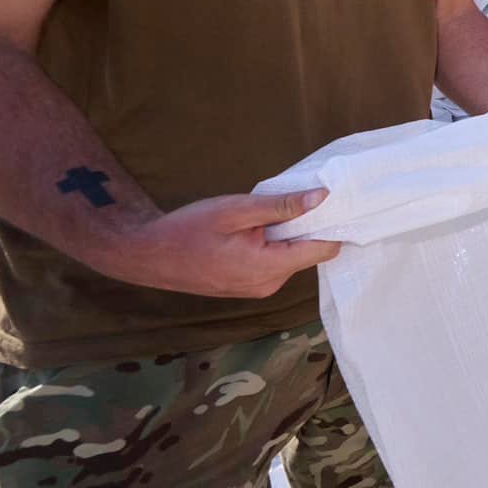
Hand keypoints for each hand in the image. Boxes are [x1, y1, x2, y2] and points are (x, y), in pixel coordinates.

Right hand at [99, 188, 338, 297]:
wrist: (146, 255)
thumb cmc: (188, 229)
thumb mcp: (236, 210)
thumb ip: (282, 207)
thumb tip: (323, 198)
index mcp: (269, 268)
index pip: (323, 250)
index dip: (334, 225)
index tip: (340, 202)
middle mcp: (269, 285)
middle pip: (308, 253)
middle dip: (307, 227)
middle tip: (296, 199)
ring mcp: (257, 289)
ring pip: (290, 257)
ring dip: (286, 235)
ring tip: (267, 214)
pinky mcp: (247, 287)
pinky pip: (273, 264)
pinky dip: (272, 245)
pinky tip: (255, 229)